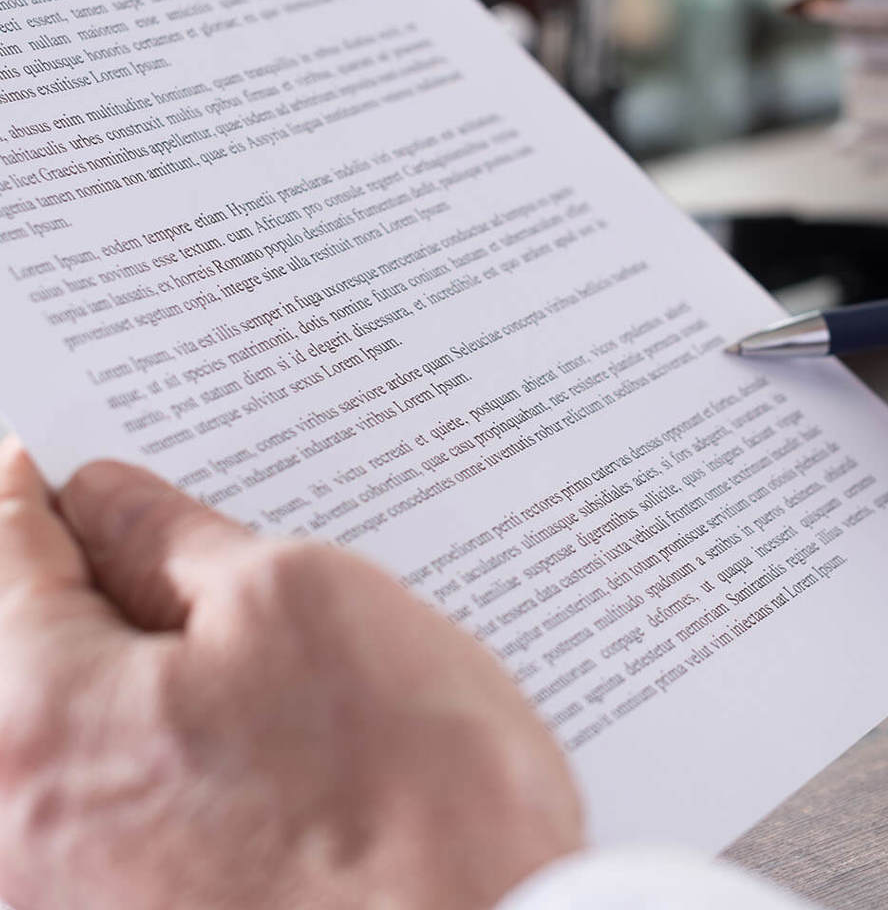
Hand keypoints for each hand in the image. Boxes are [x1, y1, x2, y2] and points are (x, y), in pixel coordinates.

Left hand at [0, 441, 581, 909]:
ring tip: (246, 646)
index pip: (2, 558)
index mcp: (33, 724)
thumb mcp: (298, 599)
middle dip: (96, 585)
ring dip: (148, 672)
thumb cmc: (406, 792)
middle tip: (164, 537)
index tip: (49, 463)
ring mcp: (69, 903)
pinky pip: (121, 810)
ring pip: (86, 731)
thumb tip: (103, 501)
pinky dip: (170, 747)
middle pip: (32, 652)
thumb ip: (172, 539)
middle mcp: (16, 839)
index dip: (33, 495)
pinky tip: (260, 742)